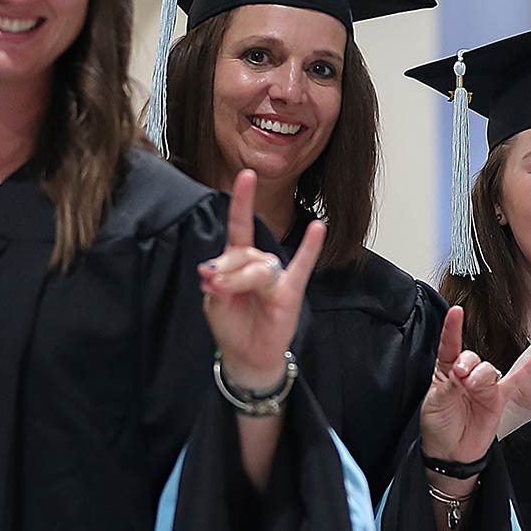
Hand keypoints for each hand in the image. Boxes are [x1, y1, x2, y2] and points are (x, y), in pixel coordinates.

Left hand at [201, 169, 322, 391]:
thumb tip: (213, 272)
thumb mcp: (215, 305)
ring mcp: (276, 277)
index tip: (246, 174)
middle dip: (226, 270)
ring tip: (225, 293)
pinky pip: (302, 267)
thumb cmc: (232, 325)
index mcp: (238, 261)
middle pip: (243, 254)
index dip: (242, 201)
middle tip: (213, 288)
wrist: (247, 356)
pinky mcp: (290, 293)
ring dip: (240, 279)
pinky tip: (318, 227)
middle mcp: (259, 263)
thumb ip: (217, 285)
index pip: (239, 226)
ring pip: (259, 268)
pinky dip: (310, 248)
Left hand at [420, 306, 503, 470]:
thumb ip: (449, 385)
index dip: (452, 328)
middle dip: (466, 363)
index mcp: (446, 371)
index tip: (456, 312)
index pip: (449, 345)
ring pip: (488, 369)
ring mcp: (484, 386)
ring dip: (481, 375)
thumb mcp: (435, 404)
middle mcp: (466, 375)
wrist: (451, 454)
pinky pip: (517, 381)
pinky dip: (529, 370)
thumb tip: (461, 370)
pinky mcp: (499, 398)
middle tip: (460, 378)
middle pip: (471, 356)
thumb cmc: (438, 428)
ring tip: (471, 386)